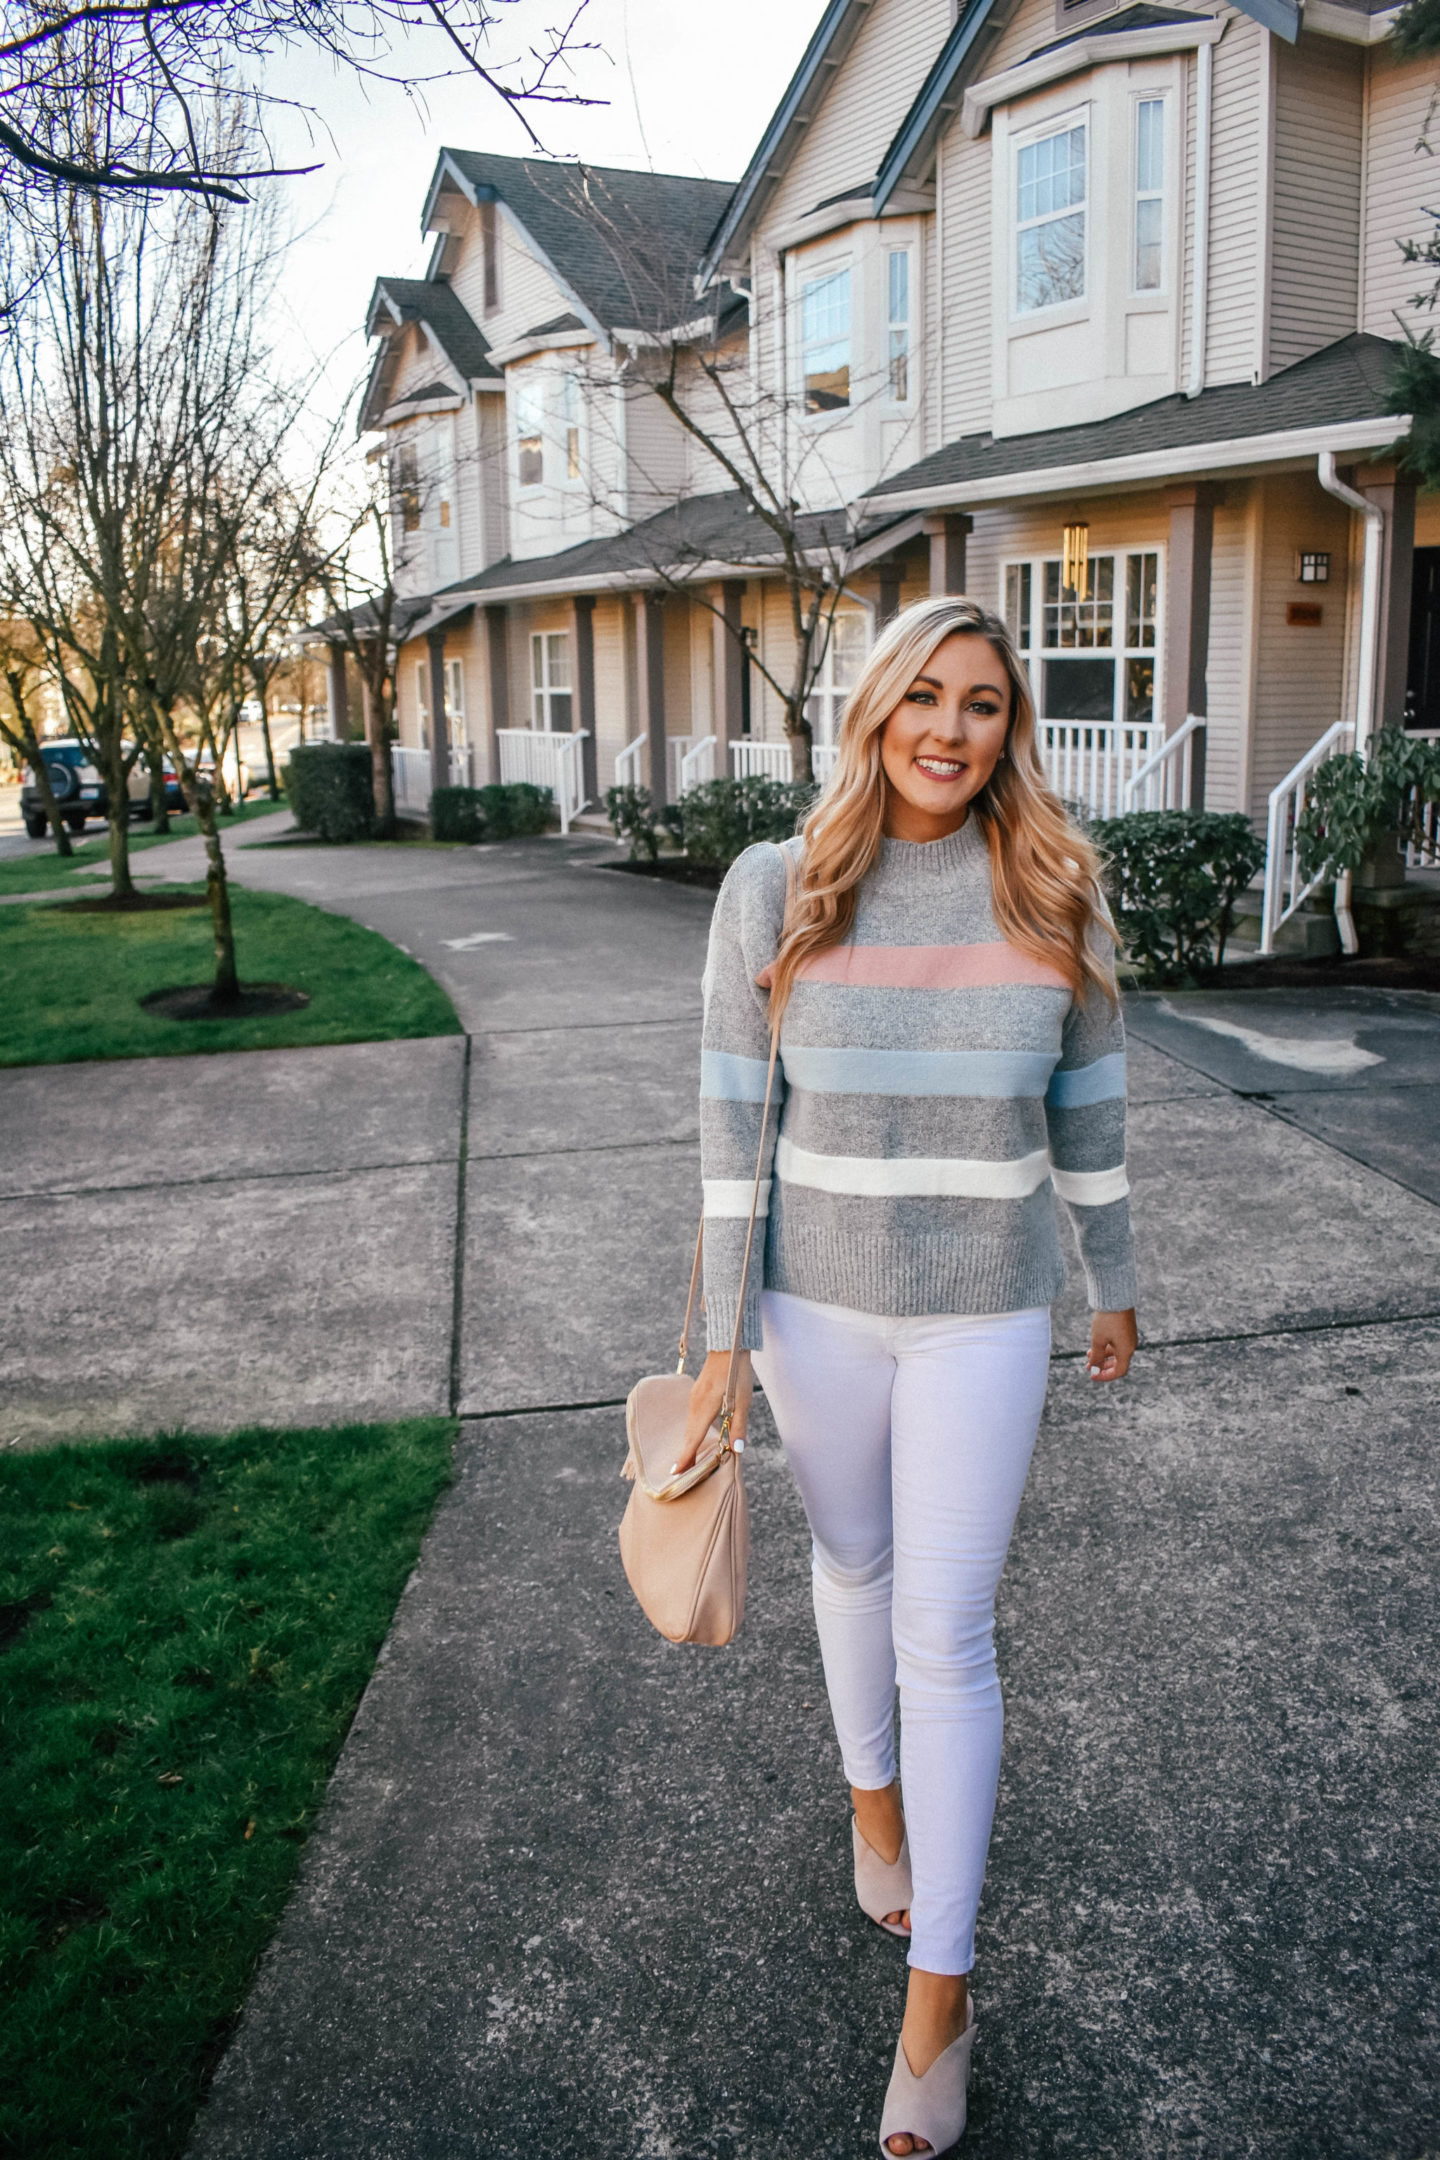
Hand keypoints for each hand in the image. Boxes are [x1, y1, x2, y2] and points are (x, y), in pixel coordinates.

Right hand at [673, 1349, 751, 1474]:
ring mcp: (694, 1398)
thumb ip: (738, 1425)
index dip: (685, 1457)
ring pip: (690, 1426)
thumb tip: (737, 1449)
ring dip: (689, 1443)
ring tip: (688, 1461)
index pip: (693, 1439)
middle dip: (685, 1454)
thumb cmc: (737, 1372)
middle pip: (689, 1435)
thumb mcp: (743, 1401)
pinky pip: (692, 1418)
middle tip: (680, 1474)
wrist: (727, 1346)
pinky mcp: (697, 1394)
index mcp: (705, 1408)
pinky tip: (696, 1436)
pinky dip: (692, 1431)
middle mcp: (695, 1405)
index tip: (675, 1474)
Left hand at [1088, 1309, 1136, 1381]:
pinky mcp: (1126, 1329)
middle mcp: (1130, 1345)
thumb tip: (1094, 1370)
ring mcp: (1129, 1337)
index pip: (1119, 1371)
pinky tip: (1094, 1344)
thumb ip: (1096, 1357)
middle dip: (1102, 1366)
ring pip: (1116, 1353)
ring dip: (1102, 1356)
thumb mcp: (1098, 1340)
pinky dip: (1106, 1347)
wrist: (1116, 1297)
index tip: (1093, 1375)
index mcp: (1126, 1351)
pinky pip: (1117, 1344)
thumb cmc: (1107, 1320)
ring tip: (1088, 1354)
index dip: (1105, 1376)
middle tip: (1088, 1367)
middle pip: (1118, 1363)